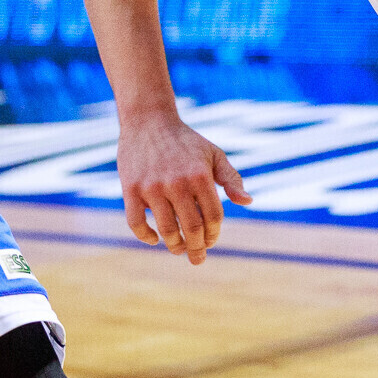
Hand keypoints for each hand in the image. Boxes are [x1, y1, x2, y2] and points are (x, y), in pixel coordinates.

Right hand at [116, 113, 250, 264]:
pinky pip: (136, 223)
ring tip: (179, 248)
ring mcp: (152, 187)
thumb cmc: (185, 141)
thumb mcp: (213, 154)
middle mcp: (177, 182)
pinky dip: (146, 237)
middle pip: (192, 228)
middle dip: (197, 248)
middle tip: (197, 257)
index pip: (213, 217)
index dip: (213, 234)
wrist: (148, 120)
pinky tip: (155, 239)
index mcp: (200, 175)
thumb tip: (247, 202)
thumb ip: (231, 179)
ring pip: (166, 230)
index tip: (210, 241)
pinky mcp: (130, 189)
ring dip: (175, 245)